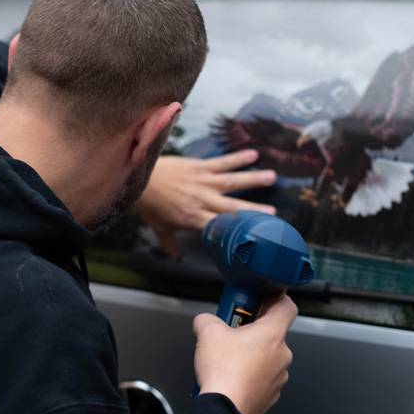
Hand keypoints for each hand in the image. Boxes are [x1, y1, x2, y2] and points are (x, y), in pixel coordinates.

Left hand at [135, 150, 276, 258]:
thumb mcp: (159, 228)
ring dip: (252, 179)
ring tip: (271, 177)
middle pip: (232, 207)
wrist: (140, 177)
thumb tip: (175, 258)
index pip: (220, 228)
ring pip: (232, 181)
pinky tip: (253, 154)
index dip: (238, 232)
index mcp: (194, 219)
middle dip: (253, 210)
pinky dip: (237, 158)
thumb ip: (169, 244)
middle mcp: (202, 201)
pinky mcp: (200, 167)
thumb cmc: (149, 204)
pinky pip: (222, 163)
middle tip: (273, 212)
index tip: (254, 236)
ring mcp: (203, 182)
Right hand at [193, 293, 297, 413]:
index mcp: (272, 334)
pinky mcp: (271, 394)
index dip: (276, 299)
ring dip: (253, 354)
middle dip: (253, 330)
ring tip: (231, 357)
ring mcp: (279, 376)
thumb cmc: (223, 372)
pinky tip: (234, 375)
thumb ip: (207, 319)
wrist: (223, 410)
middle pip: (273, 333)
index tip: (262, 300)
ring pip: (268, 357)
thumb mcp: (207, 332)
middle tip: (234, 332)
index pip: (287, 306)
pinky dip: (251, 374)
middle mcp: (282, 354)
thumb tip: (205, 320)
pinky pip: (264, 377)